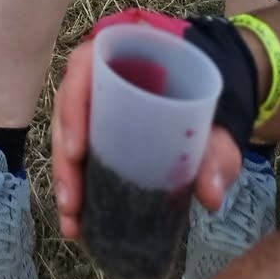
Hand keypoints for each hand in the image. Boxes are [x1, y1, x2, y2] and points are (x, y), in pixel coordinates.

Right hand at [50, 37, 241, 243]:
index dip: (74, 107)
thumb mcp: (213, 124)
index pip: (84, 67)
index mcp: (123, 56)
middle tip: (72, 199)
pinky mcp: (95, 135)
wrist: (207, 103)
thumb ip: (215, 153)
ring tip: (72, 219)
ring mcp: (94, 107)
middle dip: (64, 159)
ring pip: (65, 136)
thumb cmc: (201, 98)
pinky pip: (74, 157)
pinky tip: (75, 222)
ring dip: (64, 179)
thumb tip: (211, 195)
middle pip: (68, 110)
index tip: (77, 150)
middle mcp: (99, 78)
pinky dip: (73, 188)